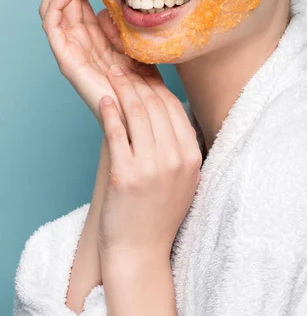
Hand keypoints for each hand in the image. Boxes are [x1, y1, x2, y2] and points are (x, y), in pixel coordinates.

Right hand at [39, 0, 160, 126]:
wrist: (145, 112)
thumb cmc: (145, 81)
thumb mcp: (136, 39)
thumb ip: (122, 20)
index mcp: (92, 33)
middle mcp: (77, 39)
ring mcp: (70, 50)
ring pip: (53, 7)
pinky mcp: (68, 62)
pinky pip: (53, 28)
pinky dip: (55, 5)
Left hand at [97, 65, 201, 261]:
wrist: (140, 250)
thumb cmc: (159, 212)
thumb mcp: (183, 178)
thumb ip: (181, 145)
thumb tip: (171, 109)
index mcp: (192, 157)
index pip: (174, 109)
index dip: (157, 86)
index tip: (144, 71)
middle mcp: (176, 160)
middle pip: (156, 107)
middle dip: (138, 82)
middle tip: (123, 64)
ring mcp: (152, 168)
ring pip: (138, 115)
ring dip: (123, 90)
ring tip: (113, 74)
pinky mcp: (126, 176)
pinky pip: (117, 134)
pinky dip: (110, 113)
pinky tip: (105, 100)